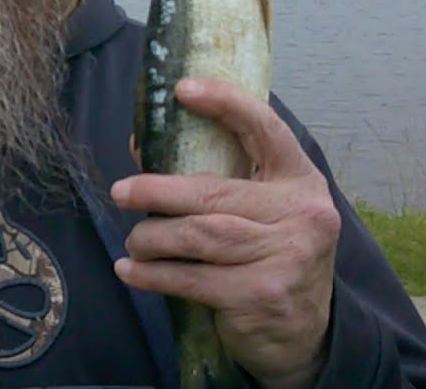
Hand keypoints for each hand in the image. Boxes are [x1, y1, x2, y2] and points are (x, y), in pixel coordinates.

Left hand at [112, 77, 340, 388]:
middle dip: (158, 191)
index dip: (225, 103)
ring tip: (134, 241)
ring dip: (153, 237)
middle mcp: (304, 214)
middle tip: (121, 192)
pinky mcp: (263, 295)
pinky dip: (153, 274)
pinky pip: (192, 278)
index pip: (266, 130)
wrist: (302, 335)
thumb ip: (212, 179)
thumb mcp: (257, 212)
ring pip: (199, 234)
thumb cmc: (268, 258)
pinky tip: (131, 271)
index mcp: (301, 181)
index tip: (181, 89)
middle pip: (215, 192)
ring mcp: (288, 257)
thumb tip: (140, 143)